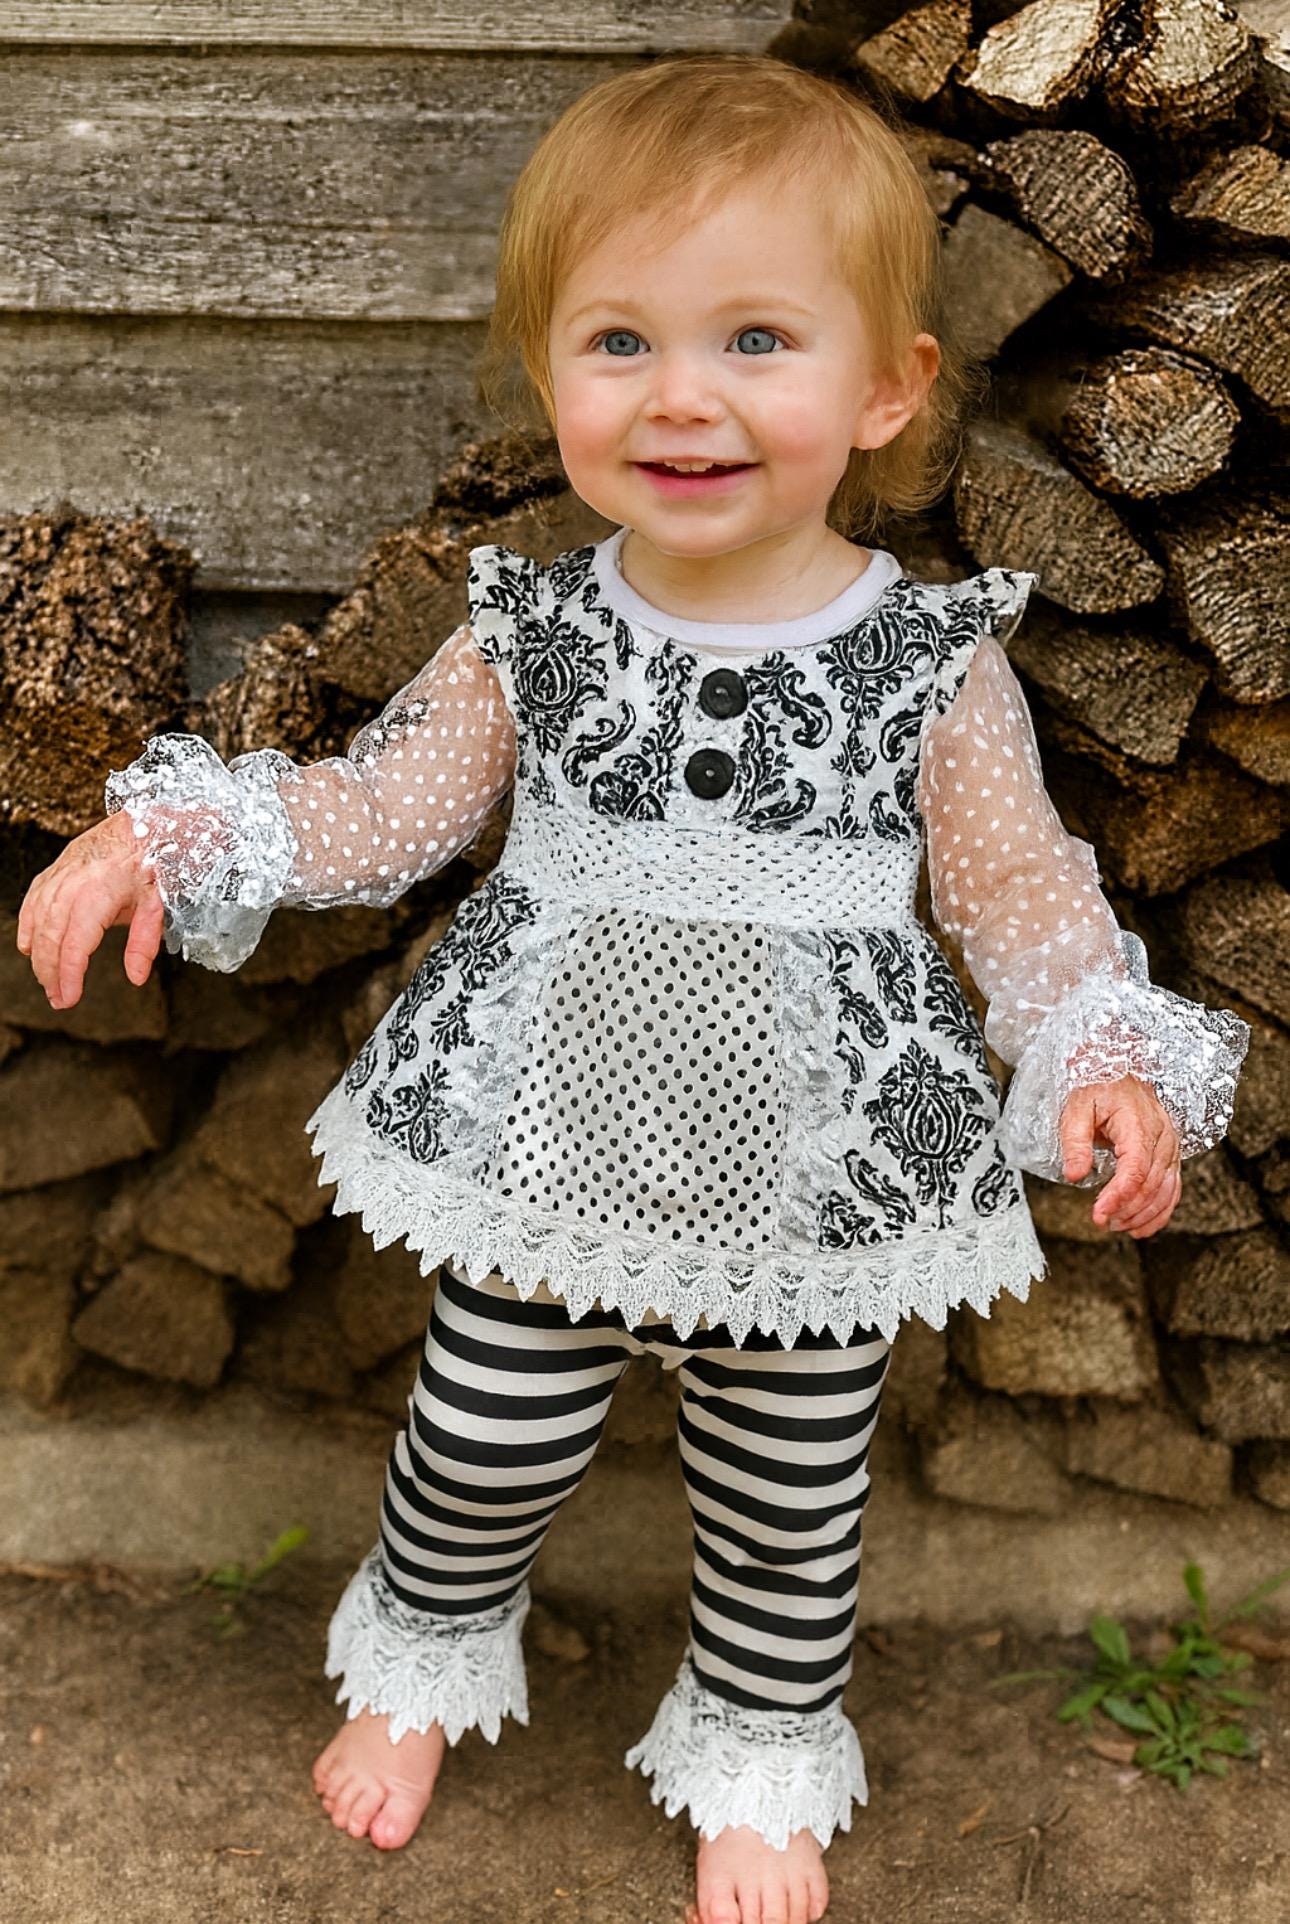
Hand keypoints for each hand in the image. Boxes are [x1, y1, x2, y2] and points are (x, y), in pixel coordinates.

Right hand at [14, 810, 164, 1008]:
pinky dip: (27, 925)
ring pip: (37, 919)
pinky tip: (29, 948)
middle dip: (50, 971)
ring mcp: (61, 873)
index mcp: (100, 891)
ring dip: (38, 954)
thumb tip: (136, 978)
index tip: (69, 998)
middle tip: (58, 998)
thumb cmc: (154, 864)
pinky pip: (33, 900)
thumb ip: (144, 943)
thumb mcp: (158, 905)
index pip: (76, 942)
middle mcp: (74, 881)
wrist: (143, 824)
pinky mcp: (55, 869)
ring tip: (46, 981)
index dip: (69, 974)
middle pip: (51, 935)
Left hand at [1058, 1075, 1181, 1237]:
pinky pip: (1172, 1187)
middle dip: (1127, 1209)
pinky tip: (1143, 1225)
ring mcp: (1170, 1146)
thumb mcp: (1077, 1109)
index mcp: (1139, 1124)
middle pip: (1151, 1184)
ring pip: (1165, 1190)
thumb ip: (1075, 1143)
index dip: (1118, 1196)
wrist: (1119, 1066)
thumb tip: (1073, 1175)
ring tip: (1119, 1226)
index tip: (1100, 1214)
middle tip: (1102, 1222)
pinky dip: (1160, 1210)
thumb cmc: (1098, 1085)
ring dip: (1143, 1214)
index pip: (1135, 1170)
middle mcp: (1162, 1136)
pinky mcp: (1170, 1153)